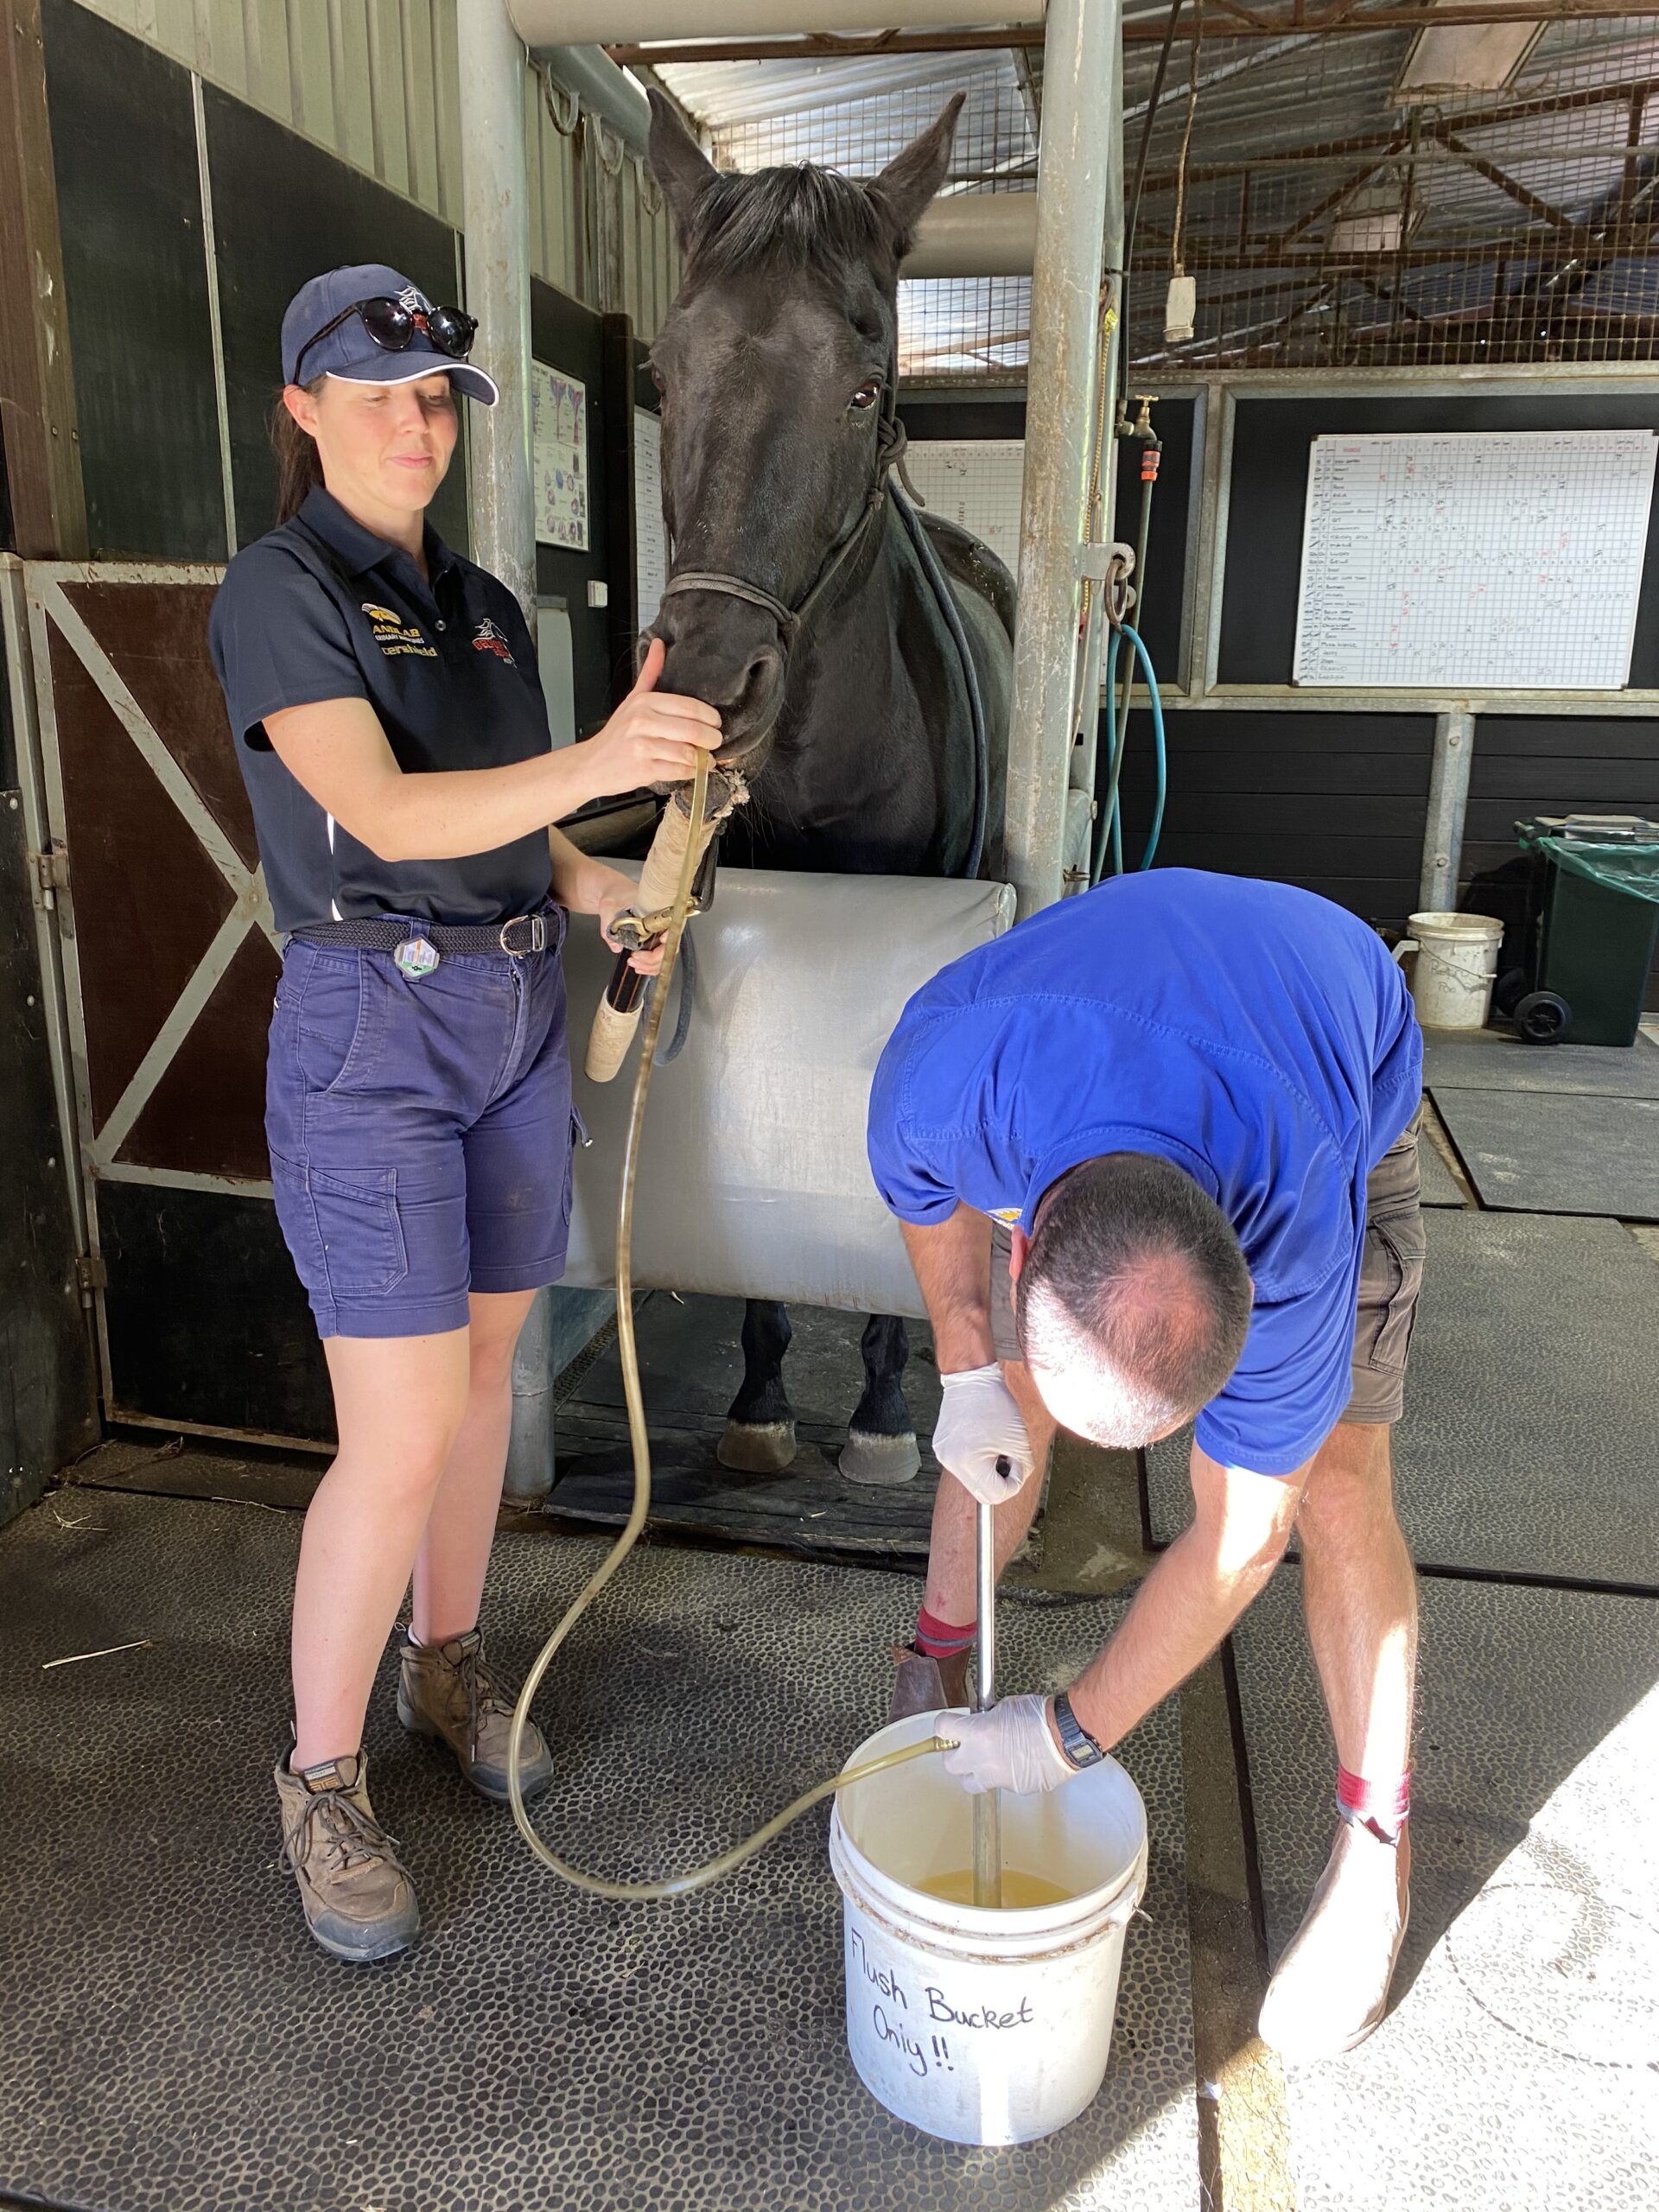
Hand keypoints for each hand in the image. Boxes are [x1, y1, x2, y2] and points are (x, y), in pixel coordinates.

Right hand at [583, 638, 721, 797]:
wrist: (592, 764)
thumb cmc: (617, 734)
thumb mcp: (632, 699)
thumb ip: (650, 673)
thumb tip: (660, 644)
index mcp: (644, 702)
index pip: (689, 706)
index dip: (710, 716)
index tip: (715, 722)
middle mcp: (643, 721)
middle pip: (693, 730)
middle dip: (712, 738)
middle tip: (715, 740)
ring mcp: (643, 746)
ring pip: (688, 752)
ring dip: (703, 758)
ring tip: (704, 757)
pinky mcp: (644, 769)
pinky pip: (679, 771)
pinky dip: (691, 772)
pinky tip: (691, 768)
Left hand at [594, 869, 663, 974]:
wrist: (614, 893)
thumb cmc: (616, 894)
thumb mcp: (608, 906)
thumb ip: (608, 925)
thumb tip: (616, 946)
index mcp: (659, 907)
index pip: (673, 924)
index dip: (670, 935)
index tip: (661, 940)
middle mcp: (663, 921)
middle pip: (670, 945)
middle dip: (654, 957)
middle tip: (635, 957)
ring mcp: (659, 931)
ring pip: (665, 955)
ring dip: (651, 965)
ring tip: (634, 963)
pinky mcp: (653, 939)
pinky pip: (658, 956)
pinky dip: (650, 965)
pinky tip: (639, 965)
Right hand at [933, 1364, 1034, 1504]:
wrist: (970, 1378)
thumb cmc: (994, 1403)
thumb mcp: (1019, 1440)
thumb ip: (1023, 1467)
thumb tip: (1016, 1479)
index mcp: (970, 1463)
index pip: (996, 1495)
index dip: (1014, 1483)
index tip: (1017, 1464)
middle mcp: (952, 1463)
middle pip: (981, 1492)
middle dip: (999, 1481)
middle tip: (1008, 1459)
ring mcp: (943, 1455)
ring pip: (972, 1480)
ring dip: (987, 1471)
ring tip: (994, 1446)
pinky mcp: (940, 1447)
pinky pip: (962, 1465)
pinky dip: (976, 1460)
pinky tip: (981, 1441)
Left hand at [939, 1696, 1073, 1794]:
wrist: (1066, 1736)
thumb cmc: (1039, 1716)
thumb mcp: (1004, 1707)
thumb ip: (985, 1718)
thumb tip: (980, 1723)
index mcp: (976, 1733)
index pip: (942, 1729)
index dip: (945, 1725)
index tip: (949, 1724)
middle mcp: (981, 1759)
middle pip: (949, 1764)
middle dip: (955, 1754)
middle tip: (966, 1746)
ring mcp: (996, 1777)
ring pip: (971, 1782)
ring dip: (974, 1771)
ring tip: (987, 1759)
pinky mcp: (1013, 1789)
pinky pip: (998, 1785)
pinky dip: (1001, 1775)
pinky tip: (1014, 1763)